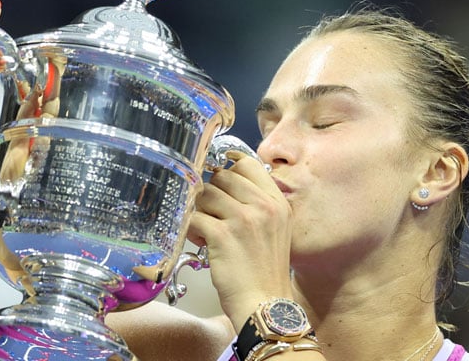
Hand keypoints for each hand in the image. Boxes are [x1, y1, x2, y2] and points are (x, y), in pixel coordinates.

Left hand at [188, 153, 292, 330]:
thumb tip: (224, 187)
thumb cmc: (266, 273)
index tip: (217, 169)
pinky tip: (201, 242)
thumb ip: (257, 206)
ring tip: (206, 232)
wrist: (266, 305)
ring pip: (205, 195)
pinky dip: (191, 229)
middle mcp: (263, 206)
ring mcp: (243, 218)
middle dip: (210, 192)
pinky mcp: (222, 234)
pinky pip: (194, 218)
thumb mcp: (275, 231)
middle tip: (211, 213)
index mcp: (277, 202)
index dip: (228, 165)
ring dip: (199, 211)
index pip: (248, 164)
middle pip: (222, 176)